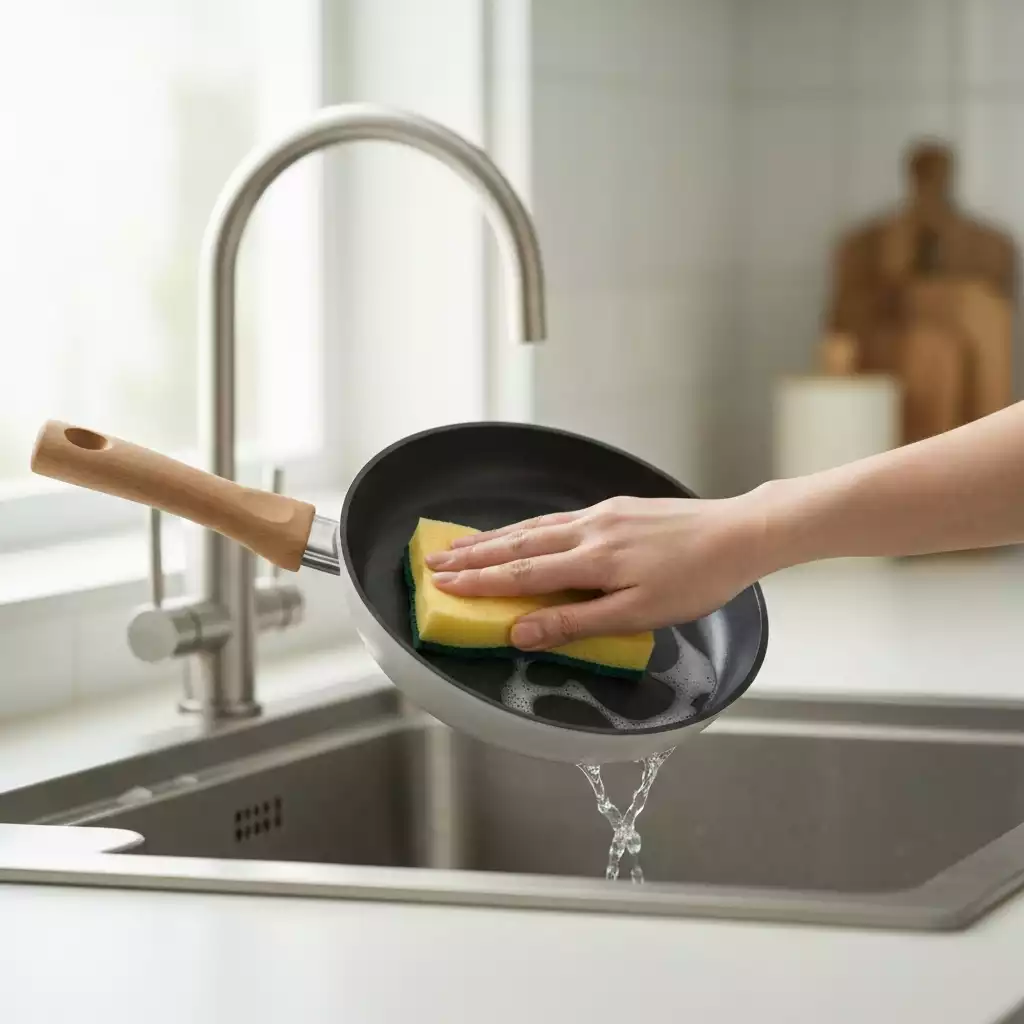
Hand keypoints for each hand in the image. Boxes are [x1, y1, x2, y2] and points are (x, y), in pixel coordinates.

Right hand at [426, 495, 768, 650]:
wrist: (738, 533)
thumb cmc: (695, 581)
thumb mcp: (638, 614)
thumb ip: (576, 622)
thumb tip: (521, 633)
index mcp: (592, 560)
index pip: (520, 572)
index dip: (478, 580)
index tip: (440, 582)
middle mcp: (589, 530)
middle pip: (518, 542)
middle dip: (473, 554)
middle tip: (433, 560)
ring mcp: (602, 514)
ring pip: (535, 525)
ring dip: (494, 537)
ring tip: (462, 544)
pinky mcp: (616, 507)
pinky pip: (558, 516)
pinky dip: (528, 525)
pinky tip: (521, 529)